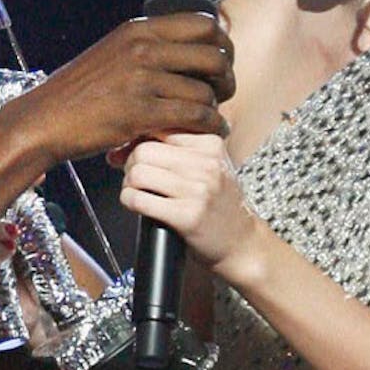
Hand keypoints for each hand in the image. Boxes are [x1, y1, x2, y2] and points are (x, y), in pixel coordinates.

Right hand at [1, 12, 234, 164]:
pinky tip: (213, 130)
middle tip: (225, 90)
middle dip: (227, 74)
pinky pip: (193, 115)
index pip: (203, 24)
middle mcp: (142, 47)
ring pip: (205, 90)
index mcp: (138, 29)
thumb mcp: (112, 53)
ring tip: (215, 117)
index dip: (223, 44)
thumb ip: (146, 47)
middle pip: (214, 53)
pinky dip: (211, 125)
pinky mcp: (139, 111)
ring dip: (217, 106)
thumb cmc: (77, 94)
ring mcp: (141, 79)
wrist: (44, 120)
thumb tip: (184, 48)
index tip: (222, 62)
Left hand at [119, 133, 260, 273]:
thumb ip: (178, 149)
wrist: (242, 242)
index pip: (159, 128)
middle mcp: (207, 164)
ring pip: (138, 173)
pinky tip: (137, 205)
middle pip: (143, 150)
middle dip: (130, 164)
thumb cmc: (220, 203)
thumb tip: (127, 141)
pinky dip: (129, 201)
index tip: (132, 156)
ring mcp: (198, 190)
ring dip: (129, 184)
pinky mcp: (187, 215)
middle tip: (135, 178)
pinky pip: (139, 199)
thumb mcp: (210, 165)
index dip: (138, 142)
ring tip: (137, 192)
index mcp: (211, 145)